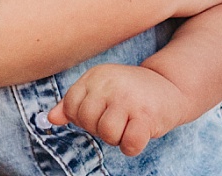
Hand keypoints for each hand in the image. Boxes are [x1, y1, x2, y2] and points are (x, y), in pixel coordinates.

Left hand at [47, 64, 186, 156]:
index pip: (71, 106)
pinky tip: (139, 133)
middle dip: (100, 128)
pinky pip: (128, 144)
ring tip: (127, 124)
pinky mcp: (146, 115)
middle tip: (117, 119)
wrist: (171, 86)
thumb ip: (73, 103)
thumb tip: (50, 118)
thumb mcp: (100, 90)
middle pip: (87, 121)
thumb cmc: (130, 92)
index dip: (83, 117)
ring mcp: (128, 99)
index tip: (101, 112)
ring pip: (106, 134)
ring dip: (117, 137)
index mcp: (95, 76)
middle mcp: (110, 84)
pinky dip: (132, 146)